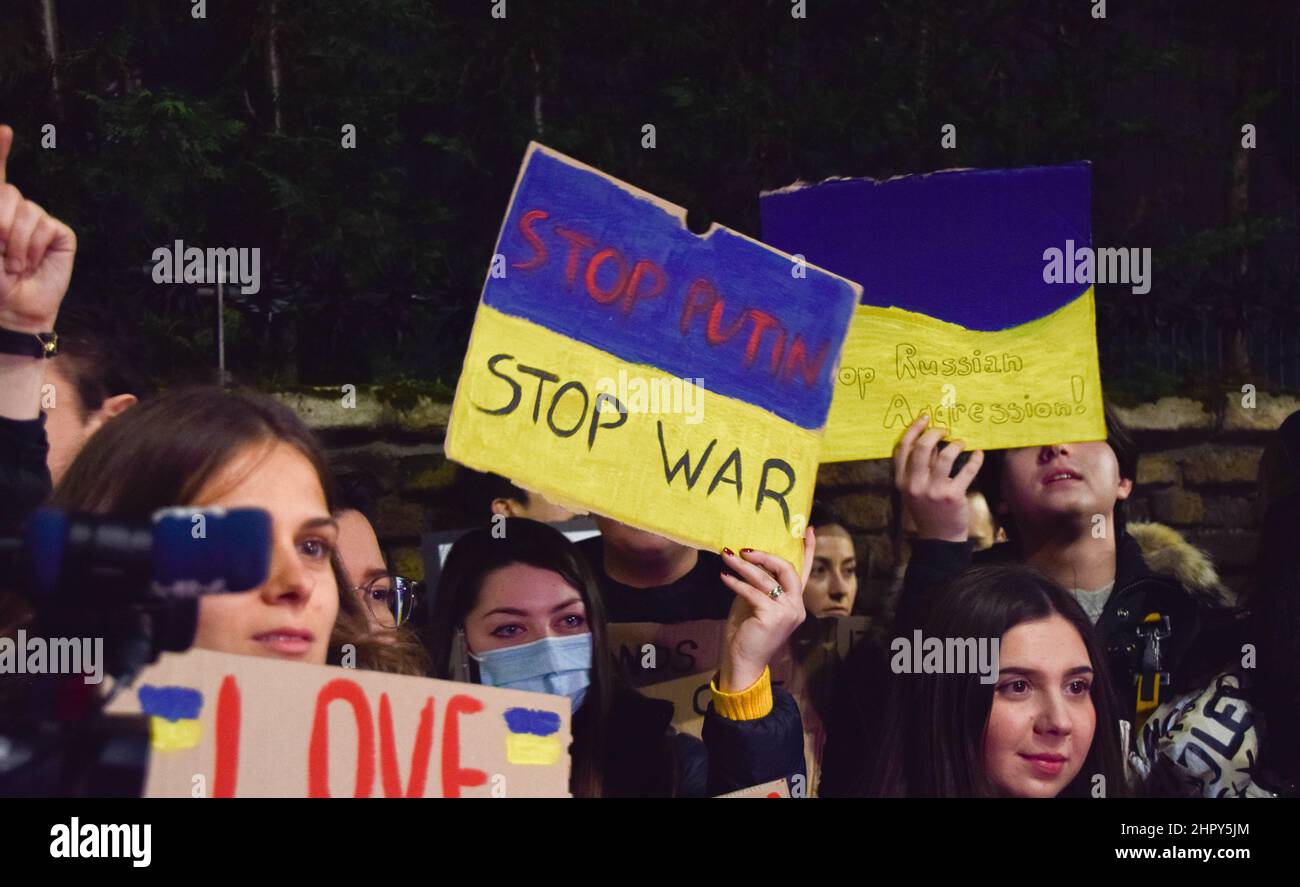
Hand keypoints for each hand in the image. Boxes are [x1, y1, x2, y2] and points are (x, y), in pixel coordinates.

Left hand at [0, 125, 75, 332]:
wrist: (10, 308)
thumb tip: (3, 171)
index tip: (3, 129)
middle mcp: (14, 212)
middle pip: (7, 192)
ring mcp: (38, 222)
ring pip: (27, 209)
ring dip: (15, 241)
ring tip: (13, 264)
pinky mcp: (59, 235)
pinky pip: (47, 225)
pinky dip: (35, 246)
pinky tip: (31, 262)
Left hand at [716, 527, 814, 692]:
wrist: (744, 662)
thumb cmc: (747, 632)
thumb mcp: (754, 602)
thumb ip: (759, 584)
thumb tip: (748, 558)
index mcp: (794, 602)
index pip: (804, 571)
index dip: (808, 550)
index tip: (810, 529)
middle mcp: (796, 606)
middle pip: (787, 569)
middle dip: (765, 555)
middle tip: (744, 549)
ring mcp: (787, 612)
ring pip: (766, 579)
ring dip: (743, 566)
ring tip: (727, 556)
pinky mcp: (773, 616)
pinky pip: (753, 592)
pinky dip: (736, 583)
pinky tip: (724, 576)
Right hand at [894, 414, 984, 542]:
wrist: (939, 538)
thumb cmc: (928, 509)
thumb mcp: (916, 489)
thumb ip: (921, 465)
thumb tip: (932, 439)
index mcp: (902, 480)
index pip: (903, 448)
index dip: (913, 429)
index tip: (925, 418)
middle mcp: (915, 484)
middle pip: (922, 448)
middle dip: (935, 432)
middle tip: (945, 430)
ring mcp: (933, 491)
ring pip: (945, 456)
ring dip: (956, 444)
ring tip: (961, 443)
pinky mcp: (952, 496)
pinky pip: (967, 471)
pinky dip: (975, 459)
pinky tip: (978, 454)